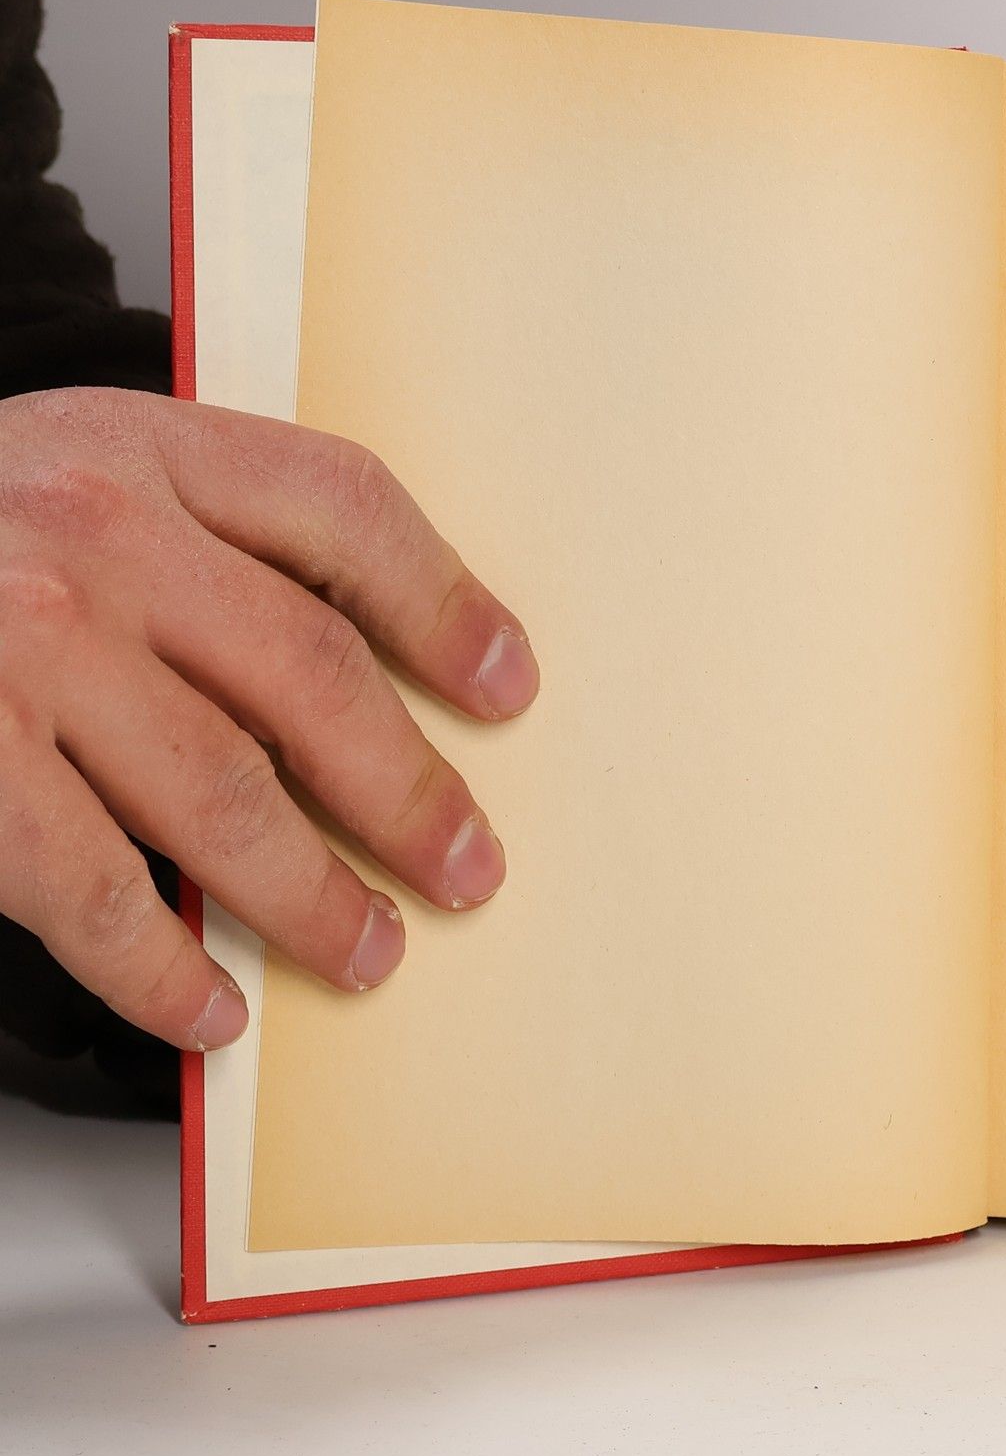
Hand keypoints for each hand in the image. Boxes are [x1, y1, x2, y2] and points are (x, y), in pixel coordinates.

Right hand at [0, 388, 538, 1051]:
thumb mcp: (68, 472)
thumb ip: (196, 540)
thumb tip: (366, 677)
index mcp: (142, 448)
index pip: (346, 509)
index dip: (445, 602)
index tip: (508, 683)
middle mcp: (93, 535)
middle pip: (313, 673)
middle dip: (407, 788)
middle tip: (467, 864)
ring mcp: (20, 647)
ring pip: (222, 795)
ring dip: (312, 895)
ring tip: (370, 948)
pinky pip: (88, 890)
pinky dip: (160, 965)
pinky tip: (210, 1006)